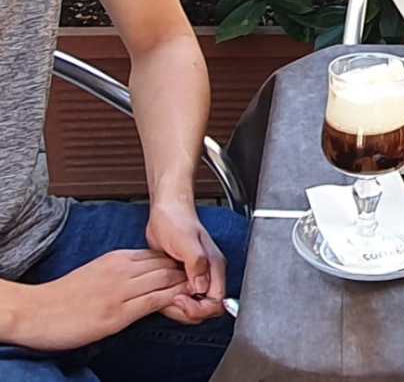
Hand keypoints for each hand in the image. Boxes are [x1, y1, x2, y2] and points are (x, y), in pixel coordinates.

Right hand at [18, 250, 189, 350]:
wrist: (35, 310)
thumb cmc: (62, 297)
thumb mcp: (96, 274)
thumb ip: (119, 273)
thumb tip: (138, 279)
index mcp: (117, 259)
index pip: (158, 256)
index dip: (178, 264)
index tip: (190, 272)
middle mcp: (123, 269)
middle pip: (167, 265)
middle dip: (188, 274)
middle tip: (204, 283)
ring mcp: (122, 290)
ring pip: (166, 280)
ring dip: (187, 286)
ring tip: (203, 293)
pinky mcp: (119, 312)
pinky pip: (155, 301)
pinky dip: (175, 300)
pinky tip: (186, 304)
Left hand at [146, 200, 227, 323]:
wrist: (166, 212)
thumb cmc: (176, 221)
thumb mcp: (186, 241)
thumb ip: (197, 263)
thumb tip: (200, 288)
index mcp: (214, 266)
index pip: (217, 301)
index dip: (200, 307)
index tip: (181, 299)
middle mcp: (208, 274)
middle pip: (206, 308)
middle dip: (188, 311)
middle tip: (171, 301)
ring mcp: (196, 276)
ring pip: (194, 305)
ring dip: (179, 307)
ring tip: (164, 297)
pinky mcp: (183, 277)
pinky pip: (182, 298)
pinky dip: (172, 301)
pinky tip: (161, 294)